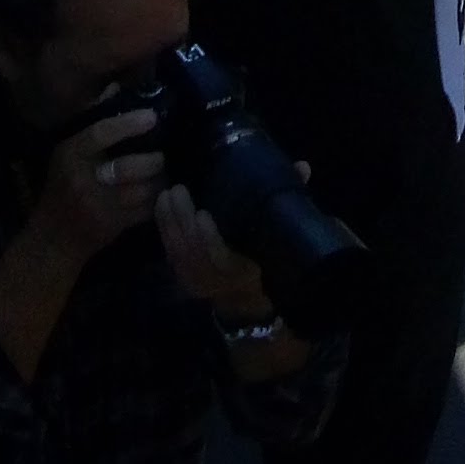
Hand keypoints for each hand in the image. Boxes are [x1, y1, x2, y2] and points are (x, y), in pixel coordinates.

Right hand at [31, 105, 164, 270]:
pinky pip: (144, 211)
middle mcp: (82, 180)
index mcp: (70, 155)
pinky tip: (161, 192)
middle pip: (127, 166)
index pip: (100, 133)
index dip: (128, 123)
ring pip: (141, 190)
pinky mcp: (111, 226)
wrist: (52, 238)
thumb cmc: (61, 187)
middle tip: (163, 153)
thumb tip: (116, 86)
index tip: (152, 116)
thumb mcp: (67, 151)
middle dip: (152, 159)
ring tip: (166, 171)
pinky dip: (157, 200)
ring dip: (159, 180)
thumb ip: (92, 118)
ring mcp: (97, 206)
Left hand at [156, 183, 306, 363]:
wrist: (244, 295)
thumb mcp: (277, 233)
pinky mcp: (181, 275)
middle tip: (179, 189)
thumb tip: (303, 168)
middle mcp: (214, 279)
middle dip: (181, 220)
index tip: (204, 213)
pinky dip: (163, 228)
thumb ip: (288, 200)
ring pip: (176, 250)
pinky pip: (168, 251)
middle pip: (191, 251)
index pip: (219, 258)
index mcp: (241, 270)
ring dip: (168, 221)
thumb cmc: (264, 255)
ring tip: (167, 192)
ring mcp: (195, 280)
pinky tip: (161, 206)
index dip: (208, 238)